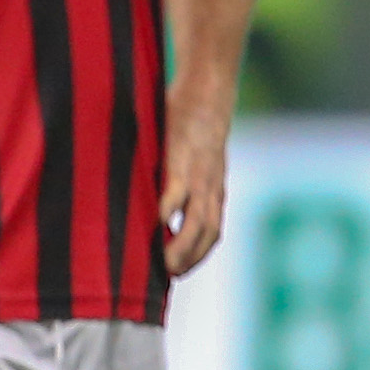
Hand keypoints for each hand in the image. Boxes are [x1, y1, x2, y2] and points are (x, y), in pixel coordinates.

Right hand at [161, 113, 229, 277]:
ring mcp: (198, 176)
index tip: (178, 270)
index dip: (197, 254)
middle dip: (191, 258)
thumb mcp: (193, 159)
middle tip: (169, 274)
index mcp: (212, 190)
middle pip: (207, 233)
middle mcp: (210, 188)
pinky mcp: (182, 160)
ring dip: (182, 245)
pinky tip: (156, 224)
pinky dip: (169, 209)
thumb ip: (180, 181)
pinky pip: (178, 191)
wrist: (207, 95)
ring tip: (164, 263)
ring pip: (197, 220)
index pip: (211, 232)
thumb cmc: (192, 126)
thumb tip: (157, 204)